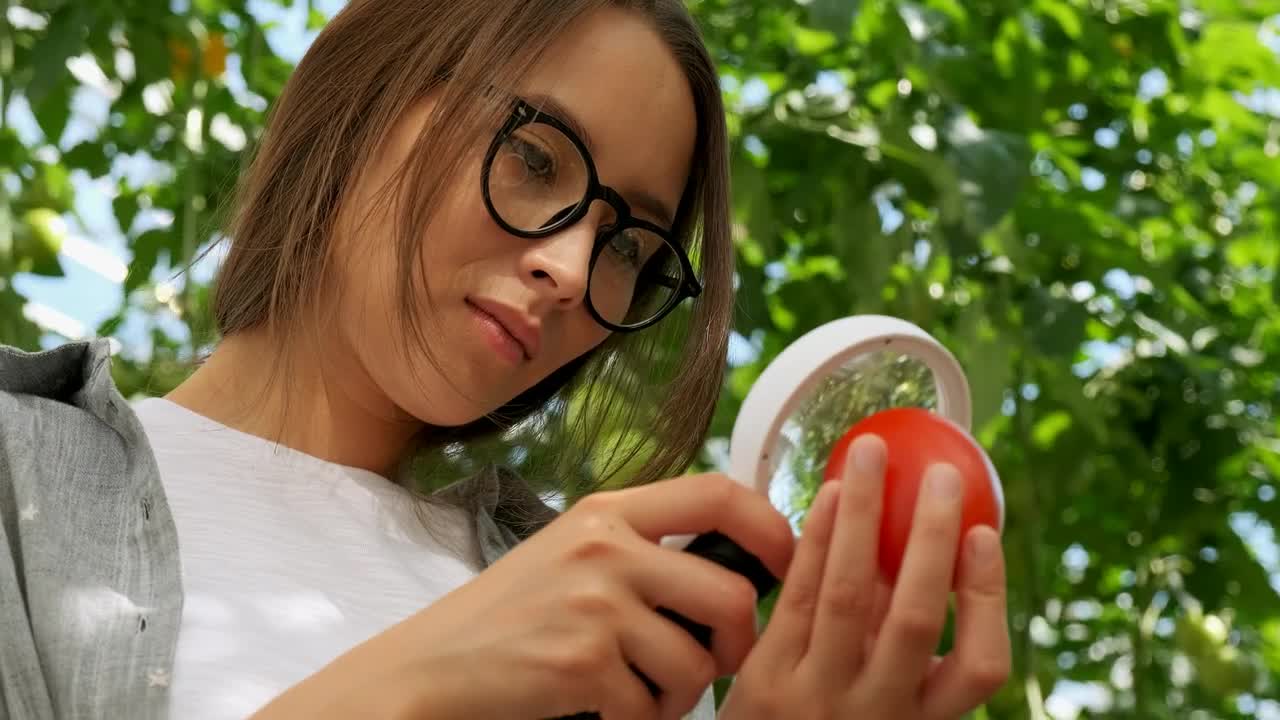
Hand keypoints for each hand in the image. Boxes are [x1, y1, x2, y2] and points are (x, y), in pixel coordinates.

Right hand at [252, 473, 793, 719]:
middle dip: (737, 644)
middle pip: (732, 593)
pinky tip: (603, 710)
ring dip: (681, 695)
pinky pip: (651, 706)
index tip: (787, 560)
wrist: (431, 666)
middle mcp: (605, 547)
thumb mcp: (570, 552)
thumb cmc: (508, 615)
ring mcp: (594, 603)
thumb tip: (730, 563)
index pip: (718, 492)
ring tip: (642, 694)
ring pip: (698, 662)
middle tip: (715, 663)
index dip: (772, 525)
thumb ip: (638, 546)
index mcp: (608, 511)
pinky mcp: (581, 661)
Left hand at [720, 434, 1010, 719]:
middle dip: (931, 537)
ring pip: (848, 594)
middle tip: (941, 474)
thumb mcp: (879, 696)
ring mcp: (818, 697)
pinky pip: (797, 597)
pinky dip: (816, 540)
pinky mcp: (765, 681)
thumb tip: (919, 535)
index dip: (987, 597)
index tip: (985, 533)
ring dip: (863, 515)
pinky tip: (829, 494)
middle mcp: (878, 712)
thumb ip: (894, 637)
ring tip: (873, 455)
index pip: (981, 666)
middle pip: (915, 617)